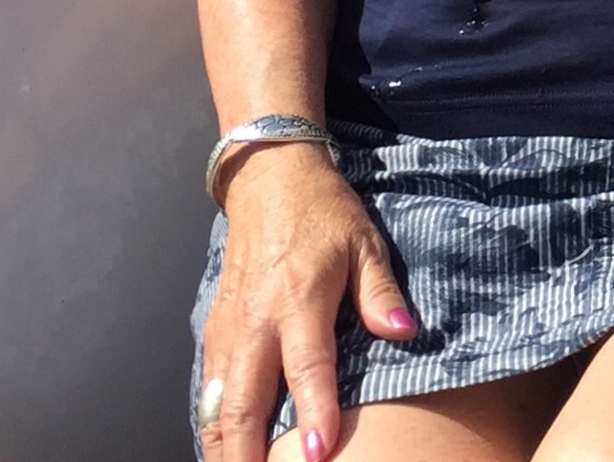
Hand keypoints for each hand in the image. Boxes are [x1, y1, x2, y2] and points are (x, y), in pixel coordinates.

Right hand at [199, 140, 413, 461]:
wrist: (269, 180)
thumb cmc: (322, 213)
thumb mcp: (363, 241)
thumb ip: (380, 292)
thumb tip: (405, 332)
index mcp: (300, 298)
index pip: (307, 366)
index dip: (314, 411)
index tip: (319, 454)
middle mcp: (257, 321)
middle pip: (245, 402)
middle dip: (249, 454)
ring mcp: (229, 330)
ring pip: (217, 407)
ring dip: (224, 449)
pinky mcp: (213, 334)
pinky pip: (207, 393)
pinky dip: (212, 429)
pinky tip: (224, 452)